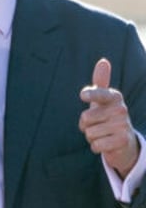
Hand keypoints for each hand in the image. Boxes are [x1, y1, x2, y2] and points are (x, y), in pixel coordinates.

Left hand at [79, 58, 139, 177]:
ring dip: (91, 136)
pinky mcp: (122, 141)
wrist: (124, 141)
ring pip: (89, 132)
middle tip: (97, 125)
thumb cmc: (107, 116)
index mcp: (114, 97)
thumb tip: (103, 61)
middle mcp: (121, 109)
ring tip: (102, 134)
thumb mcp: (103, 99)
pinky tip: (105, 144)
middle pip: (85, 118)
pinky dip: (96, 147)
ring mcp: (123, 125)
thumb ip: (101, 80)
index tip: (83, 96)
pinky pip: (96, 145)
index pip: (99, 94)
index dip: (90, 95)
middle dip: (85, 125)